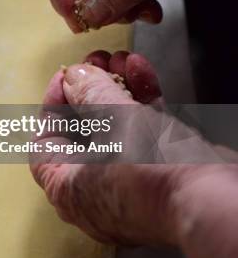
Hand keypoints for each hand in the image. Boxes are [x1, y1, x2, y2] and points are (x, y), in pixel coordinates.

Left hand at [30, 51, 237, 257]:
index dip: (51, 105)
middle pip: (81, 131)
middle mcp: (95, 191)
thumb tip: (74, 77)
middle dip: (90, 89)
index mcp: (70, 190)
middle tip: (96, 62)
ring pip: (115, 127)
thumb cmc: (151, 170)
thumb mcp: (113, 122)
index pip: (45, 144)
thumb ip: (89, 93)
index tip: (65, 77)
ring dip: (116, 88)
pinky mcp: (159, 171)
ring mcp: (129, 182)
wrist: (211, 200)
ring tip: (119, 58)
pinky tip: (140, 69)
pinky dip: (140, 100)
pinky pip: (141, 132)